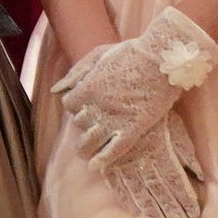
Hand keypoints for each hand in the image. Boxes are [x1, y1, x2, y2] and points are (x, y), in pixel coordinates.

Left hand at [53, 6, 217, 164]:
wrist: (162, 56)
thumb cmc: (130, 51)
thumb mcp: (98, 54)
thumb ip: (75, 73)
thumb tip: (55, 90)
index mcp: (88, 87)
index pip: (70, 104)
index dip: (76, 105)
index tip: (84, 104)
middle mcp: (99, 105)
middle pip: (80, 122)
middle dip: (83, 122)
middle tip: (91, 123)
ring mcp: (116, 118)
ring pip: (91, 140)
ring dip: (84, 147)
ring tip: (84, 153)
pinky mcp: (135, 127)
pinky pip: (115, 149)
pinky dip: (104, 159)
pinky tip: (96, 166)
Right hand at [96, 116, 207, 217]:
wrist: (117, 99)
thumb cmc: (151, 113)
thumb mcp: (174, 127)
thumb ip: (186, 152)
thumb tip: (200, 175)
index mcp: (159, 150)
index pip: (175, 180)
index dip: (185, 198)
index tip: (194, 213)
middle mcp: (141, 160)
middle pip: (158, 190)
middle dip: (171, 210)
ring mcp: (123, 164)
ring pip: (140, 193)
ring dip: (152, 212)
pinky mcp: (109, 165)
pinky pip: (120, 189)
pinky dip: (130, 204)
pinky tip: (139, 216)